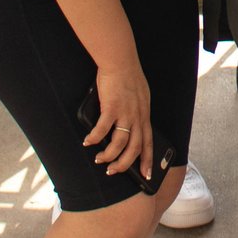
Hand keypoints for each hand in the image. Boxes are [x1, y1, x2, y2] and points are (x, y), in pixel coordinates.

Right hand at [85, 59, 153, 178]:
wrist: (121, 62)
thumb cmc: (129, 77)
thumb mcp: (140, 97)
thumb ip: (136, 112)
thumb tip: (128, 125)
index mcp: (144, 115)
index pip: (149, 143)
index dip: (148, 161)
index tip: (146, 176)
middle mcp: (137, 117)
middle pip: (134, 149)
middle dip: (124, 164)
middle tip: (113, 171)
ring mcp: (125, 113)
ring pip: (119, 144)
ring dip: (108, 155)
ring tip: (99, 159)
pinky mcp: (111, 108)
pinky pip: (102, 130)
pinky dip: (94, 138)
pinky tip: (88, 142)